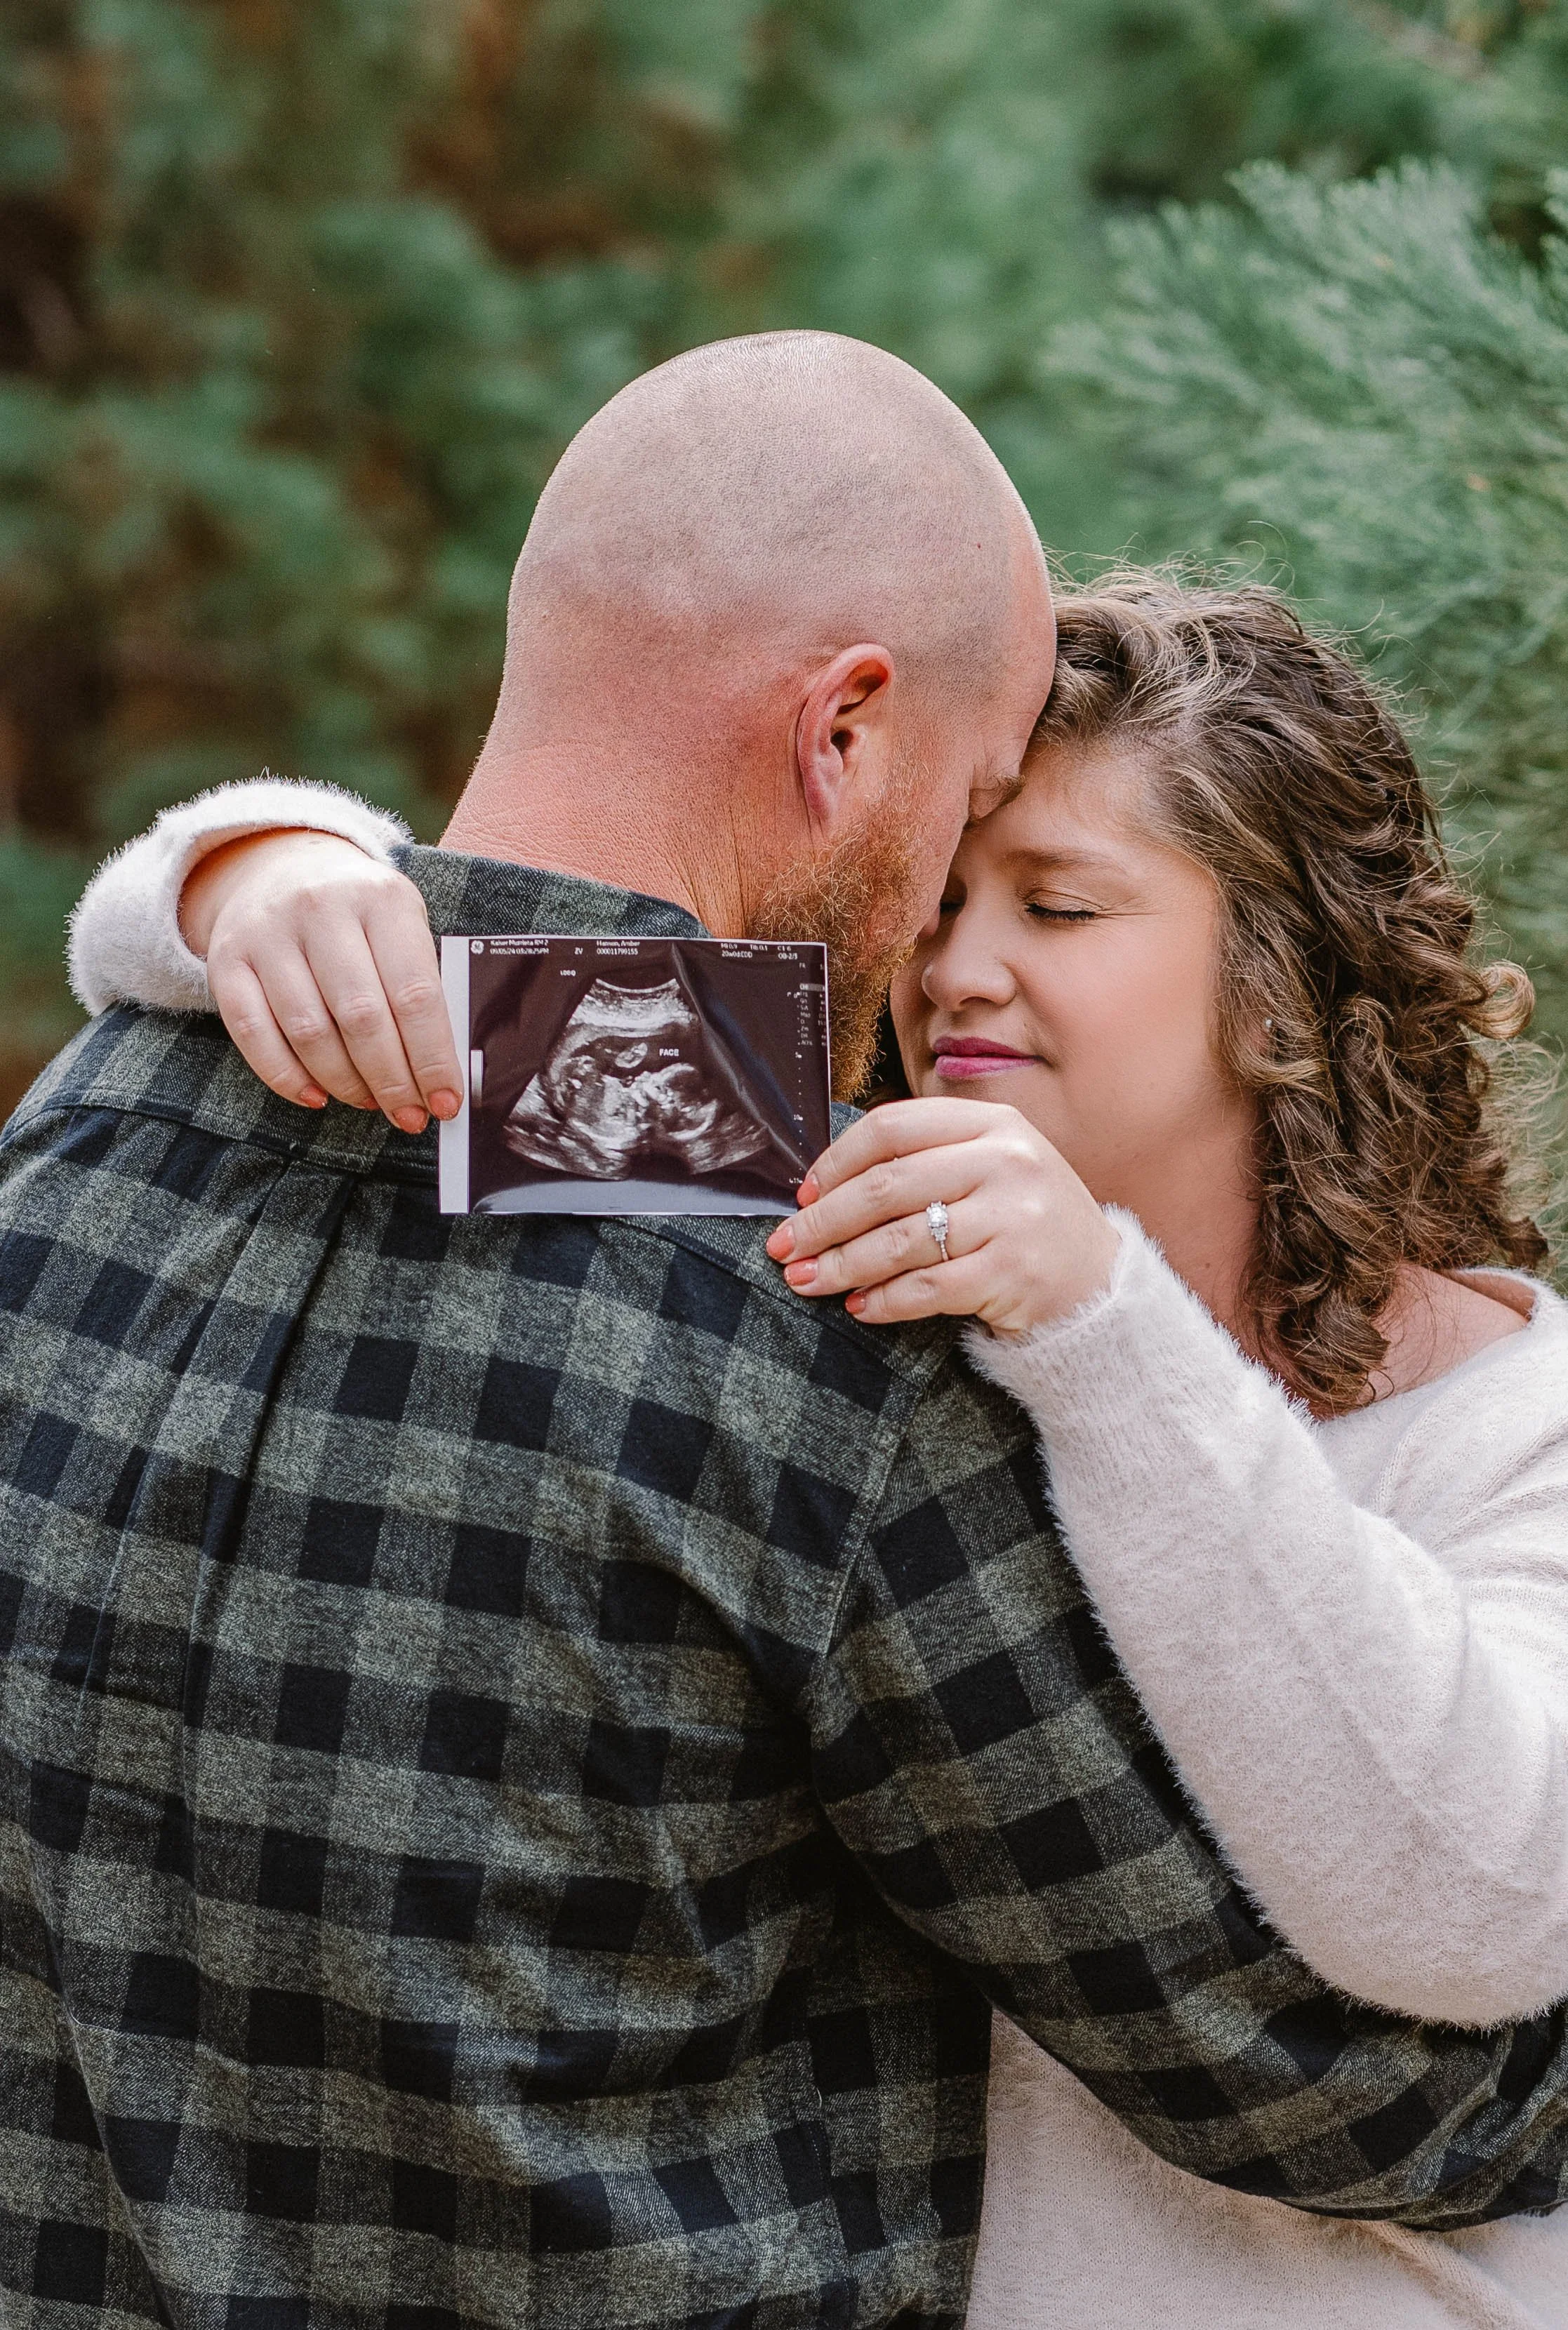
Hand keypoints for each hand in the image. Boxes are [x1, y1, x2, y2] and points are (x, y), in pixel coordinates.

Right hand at [182, 830, 460, 1130]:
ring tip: (370, 1102)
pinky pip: (253, 1034)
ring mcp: (268, 933)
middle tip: (409, 1115)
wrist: (279, 866)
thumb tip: (437, 1071)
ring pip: (309, 1032)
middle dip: (392, 1081)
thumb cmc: (357, 911)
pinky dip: (287, 1077)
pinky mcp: (226, 961)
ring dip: (346, 1083)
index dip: (432, 1059)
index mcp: (382, 898)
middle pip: (362, 1018)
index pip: (414, 993)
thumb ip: (419, 985)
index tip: (446, 1101)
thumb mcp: (400, 924)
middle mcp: (321, 908)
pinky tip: (317, 1095)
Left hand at [764, 1097, 1119, 1334]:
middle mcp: (1006, 1161)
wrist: (1099, 1285)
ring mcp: (1013, 1216)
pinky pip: (927, 1287)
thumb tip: (823, 1187)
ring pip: (900, 1239)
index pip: (893, 1128)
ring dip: (842, 1264)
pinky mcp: (1013, 1272)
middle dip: (824, 1221)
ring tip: (805, 1281)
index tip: (802, 1195)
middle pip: (887, 1185)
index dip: (836, 1162)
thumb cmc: (1025, 1223)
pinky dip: (885, 1300)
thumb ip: (926, 1160)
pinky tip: (859, 1307)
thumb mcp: (991, 1167)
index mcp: (993, 1123)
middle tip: (783, 1245)